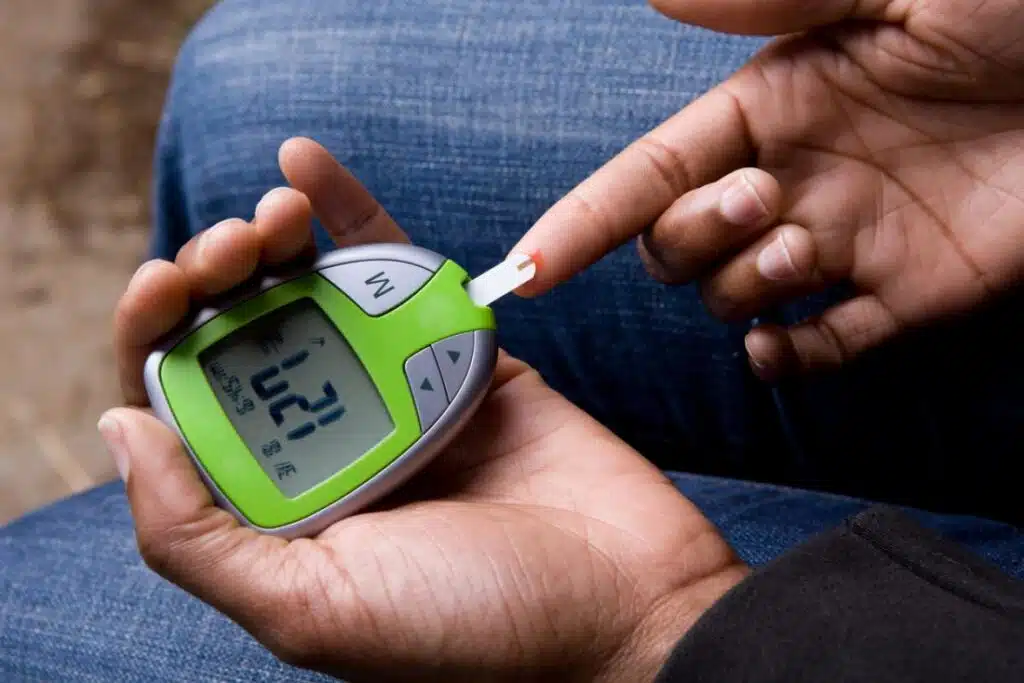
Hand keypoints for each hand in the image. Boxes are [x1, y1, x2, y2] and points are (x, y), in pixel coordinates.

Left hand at [106, 138, 746, 681]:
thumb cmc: (479, 626)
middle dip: (215, 278)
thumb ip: (197, 538)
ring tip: (271, 211)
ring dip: (273, 240)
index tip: (166, 284)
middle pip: (244, 339)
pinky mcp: (457, 356)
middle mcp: (328, 446)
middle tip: (227, 246)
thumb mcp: (314, 609)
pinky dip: (353, 215)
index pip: (188, 408)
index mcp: (278, 507)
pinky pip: (397, 276)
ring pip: (313, 297)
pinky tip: (304, 166)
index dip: (159, 337)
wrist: (627, 600)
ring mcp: (393, 395)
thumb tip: (120, 427)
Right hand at [513, 0, 1023, 379]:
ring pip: (736, 299)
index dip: (581, 222)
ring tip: (804, 250)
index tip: (523, 271)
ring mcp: (845, 243)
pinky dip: (792, 361)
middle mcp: (792, 180)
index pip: (645, 176)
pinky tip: (788, 343)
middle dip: (691, 238)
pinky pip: (823, 350)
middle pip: (677, 245)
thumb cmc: (1016, 11)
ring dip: (744, 288)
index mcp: (771, 105)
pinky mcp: (907, 298)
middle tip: (762, 201)